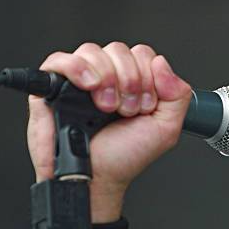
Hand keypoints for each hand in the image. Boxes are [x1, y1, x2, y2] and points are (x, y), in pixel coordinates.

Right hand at [27, 42, 190, 222]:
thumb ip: (178, 94)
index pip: (142, 54)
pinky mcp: (51, 88)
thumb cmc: (125, 156)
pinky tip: (90, 85)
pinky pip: (59, 60)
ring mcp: (78, 80)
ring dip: (107, 77)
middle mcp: (106, 77)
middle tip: (126, 110)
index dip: (148, 76)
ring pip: (92, 50)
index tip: (146, 105)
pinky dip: (76, 67)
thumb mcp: (166, 127)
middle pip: (119, 49)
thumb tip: (162, 63)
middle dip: (130, 81)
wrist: (98, 178)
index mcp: (132, 82)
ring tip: (107, 107)